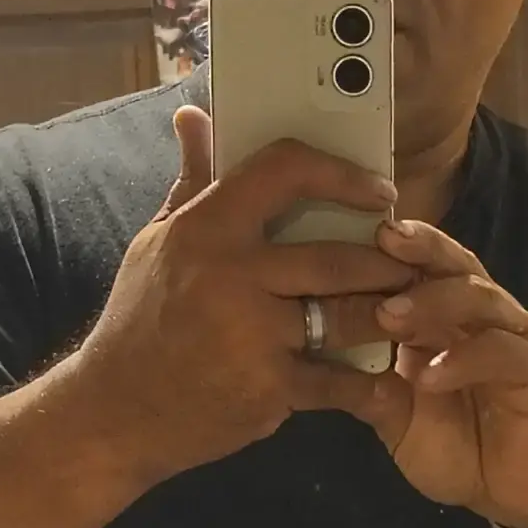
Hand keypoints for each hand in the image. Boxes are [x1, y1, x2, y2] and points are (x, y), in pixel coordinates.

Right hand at [70, 106, 413, 488]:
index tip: (378, 191)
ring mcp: (254, 334)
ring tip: (408, 312)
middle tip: (411, 263)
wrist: (116, 411)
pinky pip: (340, 382)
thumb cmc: (140, 321)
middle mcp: (232, 275)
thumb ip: (192, 181)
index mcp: (206, 228)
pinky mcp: (270, 389)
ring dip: (389, 314)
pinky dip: (371, 385)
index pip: (285, 170)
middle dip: (386, 262)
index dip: (341, 173)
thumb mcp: (157, 243)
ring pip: (349, 314)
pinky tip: (390, 382)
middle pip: (337, 256)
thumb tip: (195, 116)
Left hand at [367, 220, 527, 527]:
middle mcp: (481, 318)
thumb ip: (368, 388)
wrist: (519, 496)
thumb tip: (317, 361)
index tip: (343, 237)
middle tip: (378, 243)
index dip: (387, 250)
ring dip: (433, 302)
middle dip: (417, 250)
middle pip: (453, 265)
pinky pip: (502, 353)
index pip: (420, 269)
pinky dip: (464, 360)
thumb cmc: (461, 449)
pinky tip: (429, 376)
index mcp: (445, 320)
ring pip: (479, 298)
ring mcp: (513, 339)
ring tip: (389, 316)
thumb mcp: (399, 421)